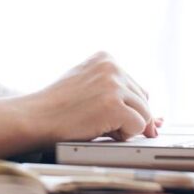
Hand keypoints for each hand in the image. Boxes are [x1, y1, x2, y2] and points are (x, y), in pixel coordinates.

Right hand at [29, 51, 156, 143]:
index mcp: (106, 58)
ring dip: (124, 127)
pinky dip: (123, 135)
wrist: (35, 117)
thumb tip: (158, 121)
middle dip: (126, 117)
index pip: (135, 88)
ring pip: (144, 114)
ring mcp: (114, 84)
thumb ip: (120, 97)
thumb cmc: (58, 107)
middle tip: (94, 119)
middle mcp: (112, 66)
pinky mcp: (114, 104)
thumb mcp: (89, 89)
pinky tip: (99, 128)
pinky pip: (138, 127)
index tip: (101, 111)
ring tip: (95, 122)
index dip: (124, 107)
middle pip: (144, 101)